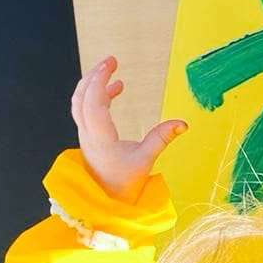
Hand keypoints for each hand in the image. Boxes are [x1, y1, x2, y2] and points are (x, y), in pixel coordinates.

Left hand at [71, 56, 186, 202]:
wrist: (106, 202)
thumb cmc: (124, 183)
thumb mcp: (145, 161)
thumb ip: (161, 139)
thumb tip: (182, 123)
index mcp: (100, 138)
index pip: (93, 103)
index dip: (100, 80)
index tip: (111, 64)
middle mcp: (87, 134)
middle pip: (81, 98)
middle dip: (94, 76)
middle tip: (111, 60)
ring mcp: (85, 135)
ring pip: (80, 103)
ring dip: (93, 85)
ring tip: (111, 72)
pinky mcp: (89, 138)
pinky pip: (86, 110)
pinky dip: (97, 96)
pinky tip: (116, 91)